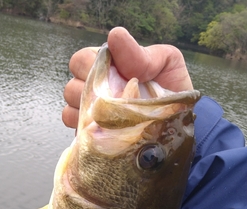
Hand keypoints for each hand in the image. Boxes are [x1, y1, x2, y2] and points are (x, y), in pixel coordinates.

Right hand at [62, 27, 193, 128]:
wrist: (179, 120)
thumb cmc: (172, 87)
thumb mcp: (166, 62)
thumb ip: (140, 53)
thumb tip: (115, 36)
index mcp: (108, 65)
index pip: (80, 60)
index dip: (89, 67)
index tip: (113, 76)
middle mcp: (95, 86)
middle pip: (71, 86)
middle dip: (89, 92)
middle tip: (114, 99)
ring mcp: (91, 110)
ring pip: (70, 107)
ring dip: (88, 112)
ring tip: (112, 115)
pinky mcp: (91, 132)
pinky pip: (75, 128)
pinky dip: (86, 129)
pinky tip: (106, 128)